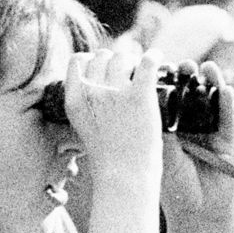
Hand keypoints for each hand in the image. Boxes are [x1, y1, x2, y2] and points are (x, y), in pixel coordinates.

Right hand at [62, 39, 163, 186]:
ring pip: (123, 58)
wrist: (124, 176)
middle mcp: (91, 93)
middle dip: (116, 60)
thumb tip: (96, 85)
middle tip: (128, 71)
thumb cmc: (108, 155)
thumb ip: (86, 104)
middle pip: (103, 56)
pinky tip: (159, 58)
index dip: (94, 60)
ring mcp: (115, 93)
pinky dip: (154, 57)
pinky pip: (147, 63)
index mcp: (74, 100)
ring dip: (134, 60)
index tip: (105, 66)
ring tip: (142, 70)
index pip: (79, 61)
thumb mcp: (84, 125)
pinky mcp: (139, 97)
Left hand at [159, 60, 233, 224]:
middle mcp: (186, 130)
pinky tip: (226, 89)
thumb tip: (155, 98)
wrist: (198, 212)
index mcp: (166, 133)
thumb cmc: (173, 188)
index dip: (166, 83)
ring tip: (209, 67)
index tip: (164, 65)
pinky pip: (227, 119)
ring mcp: (207, 135)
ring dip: (210, 85)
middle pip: (189, 98)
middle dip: (189, 79)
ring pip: (210, 104)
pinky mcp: (225, 142)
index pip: (166, 102)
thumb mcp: (162, 155)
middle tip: (186, 64)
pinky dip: (227, 104)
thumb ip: (163, 130)